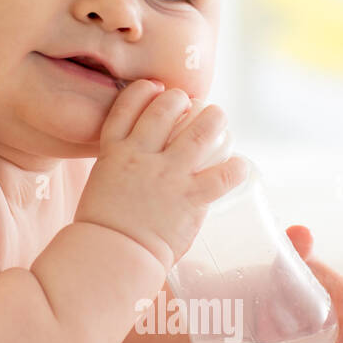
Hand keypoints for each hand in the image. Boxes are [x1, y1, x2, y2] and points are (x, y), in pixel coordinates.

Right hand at [73, 80, 247, 268]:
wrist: (112, 254)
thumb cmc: (102, 226)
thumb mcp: (102, 182)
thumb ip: (121, 166)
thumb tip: (140, 161)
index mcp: (114, 151)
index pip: (127, 106)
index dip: (144, 91)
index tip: (156, 88)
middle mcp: (141, 156)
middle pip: (165, 110)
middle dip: (181, 99)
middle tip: (191, 103)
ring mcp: (167, 176)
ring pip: (199, 133)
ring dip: (213, 119)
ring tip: (218, 117)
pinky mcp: (189, 198)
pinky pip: (222, 176)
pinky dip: (236, 168)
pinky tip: (240, 165)